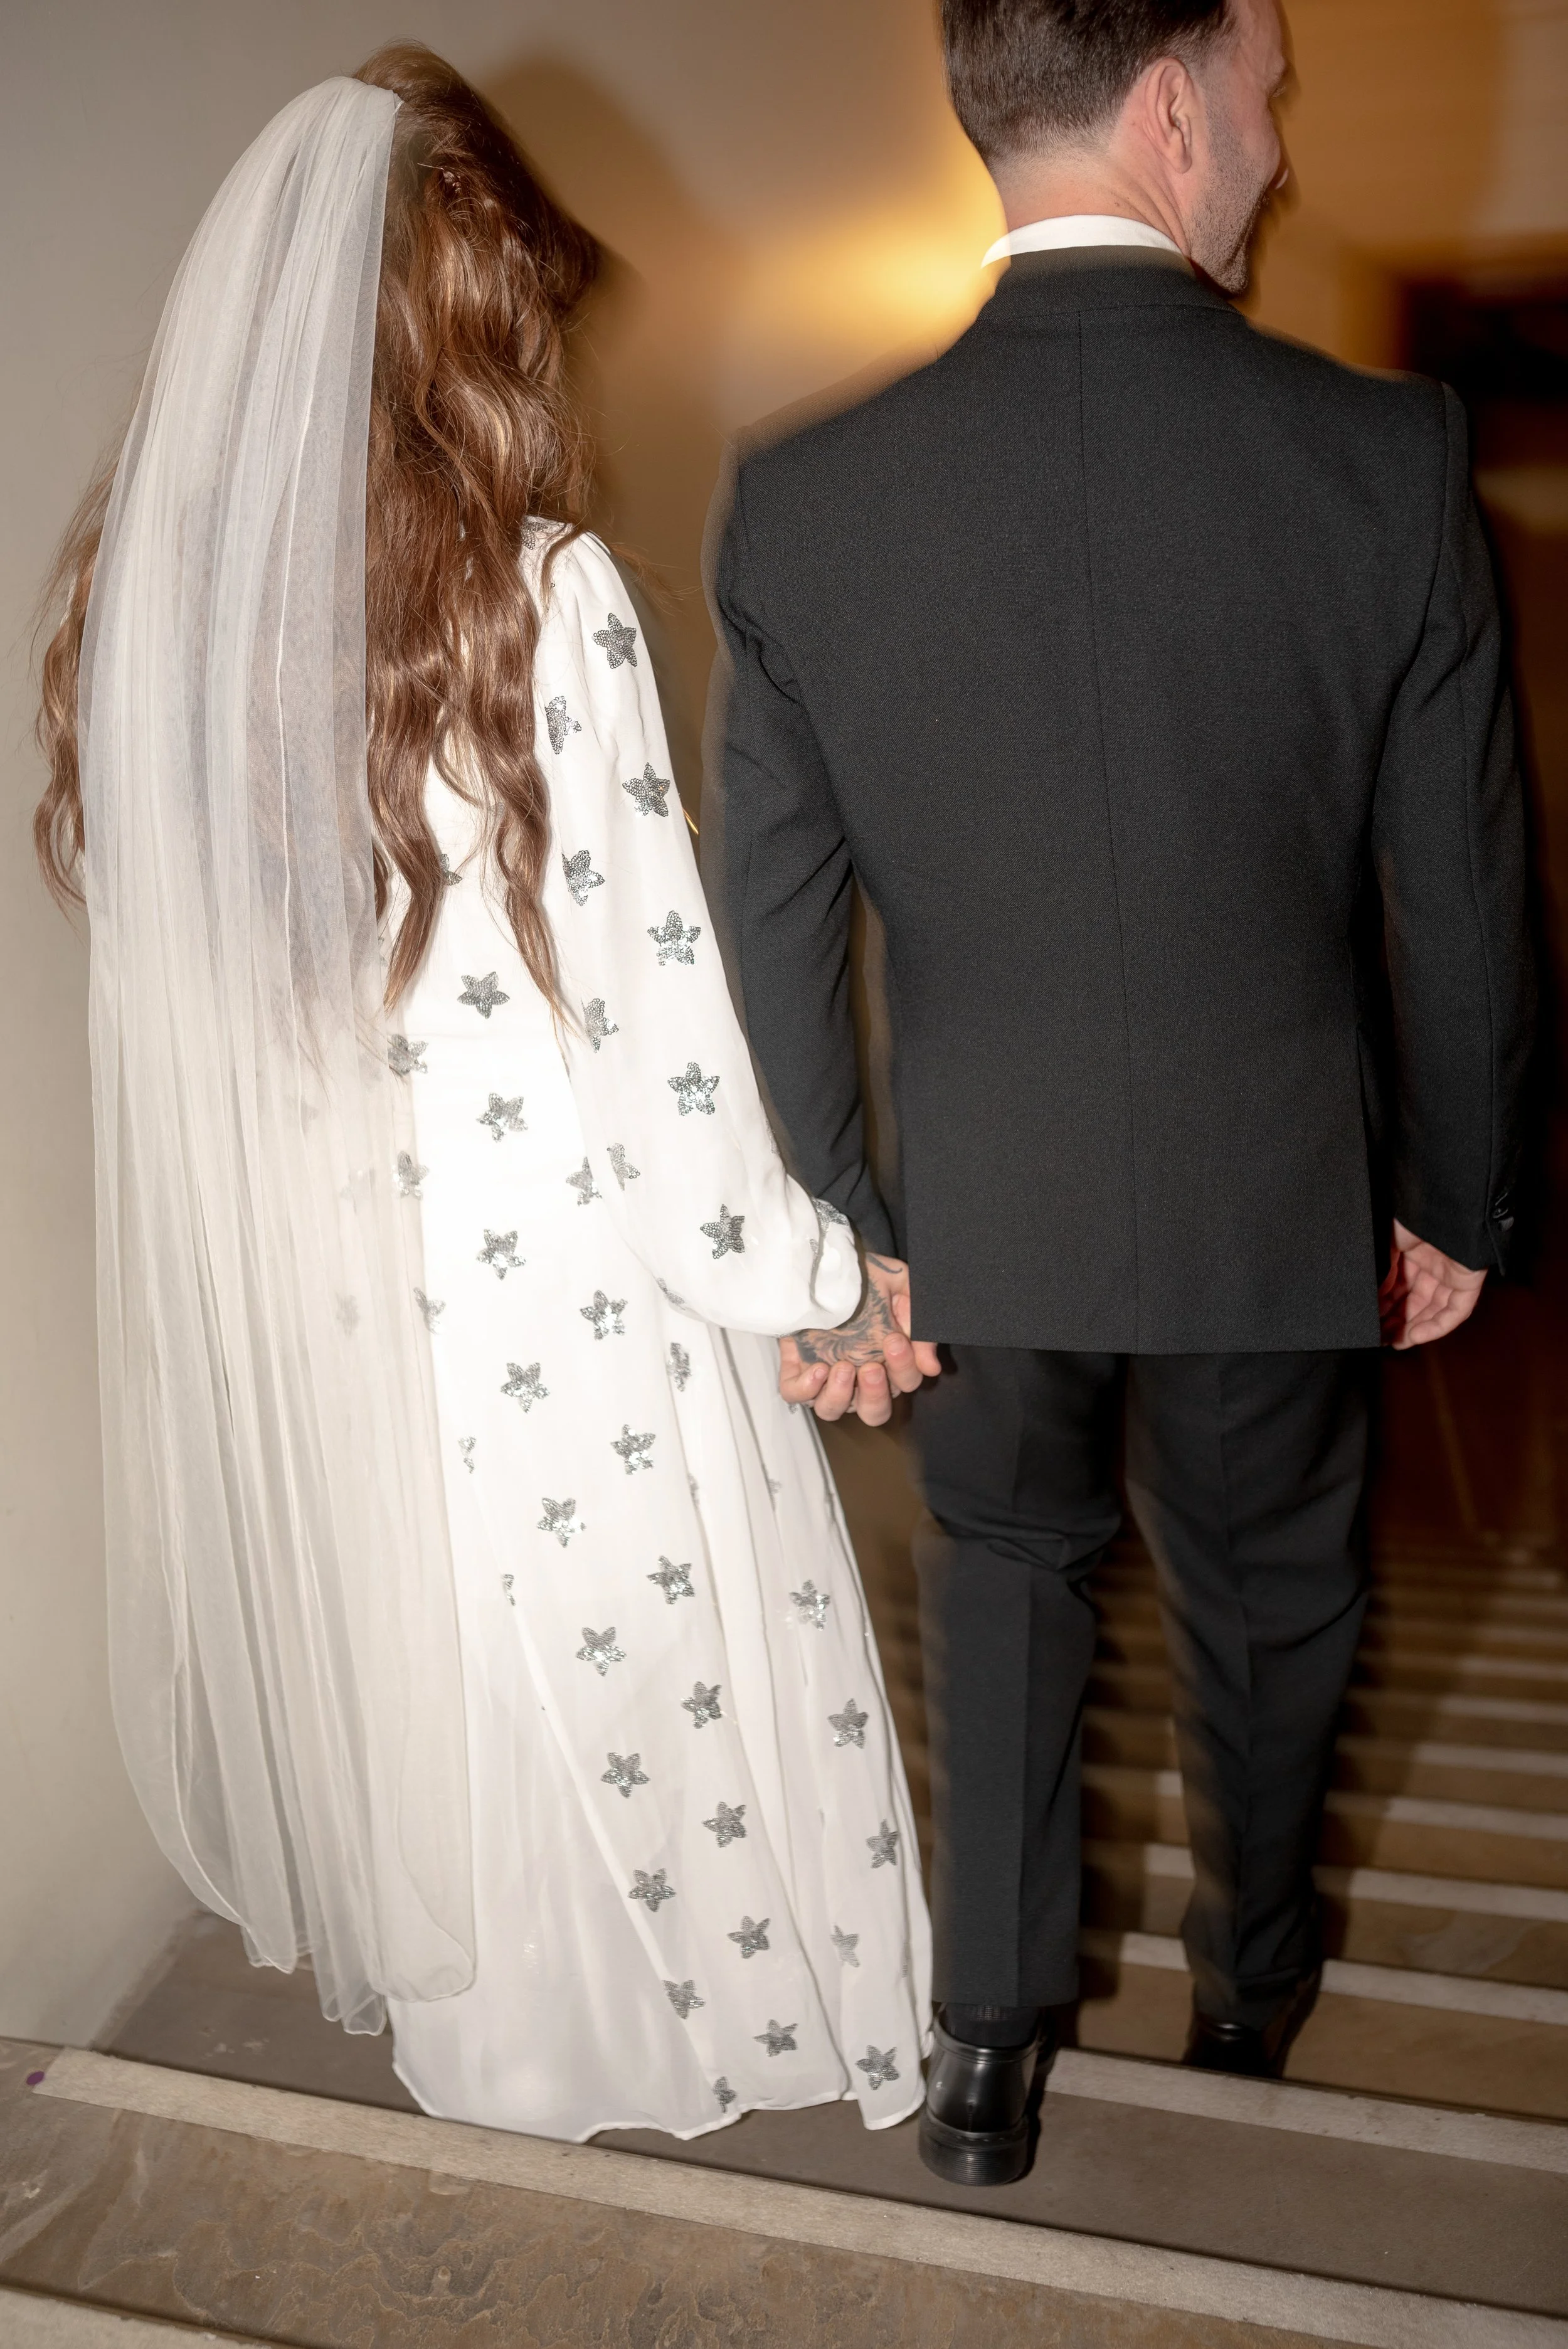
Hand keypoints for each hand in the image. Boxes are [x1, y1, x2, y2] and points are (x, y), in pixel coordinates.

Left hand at [778, 1252, 940, 1425]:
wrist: (821, 1262)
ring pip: (832, 1410)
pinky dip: (807, 1390)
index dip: (904, 1368)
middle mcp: (859, 1376)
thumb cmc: (864, 1277)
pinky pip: (796, 1395)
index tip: (895, 1339)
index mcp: (888, 1361)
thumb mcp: (899, 1286)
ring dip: (841, 1396)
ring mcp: (826, 1376)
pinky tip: (818, 1369)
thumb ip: (919, 1323)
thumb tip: (931, 1367)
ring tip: (843, 1367)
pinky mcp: (797, 1368)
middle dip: (875, 1394)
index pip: (904, 1383)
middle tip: (872, 1367)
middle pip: (873, 1412)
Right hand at [1379, 1220, 1486, 1348]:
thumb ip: (1384, 1272)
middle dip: (1397, 1321)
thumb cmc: (1415, 1214)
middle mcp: (1433, 1267)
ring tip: (1394, 1342)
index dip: (1385, 1306)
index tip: (1369, 1321)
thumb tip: (1375, 1297)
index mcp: (1414, 1255)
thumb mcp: (1388, 1244)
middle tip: (1379, 1336)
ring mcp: (1452, 1275)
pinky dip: (1437, 1326)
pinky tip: (1415, 1336)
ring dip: (1415, 1329)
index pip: (1399, 1288)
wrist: (1445, 1202)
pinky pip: (1456, 1311)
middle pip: (1415, 1302)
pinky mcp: (1468, 1282)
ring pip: (1434, 1311)